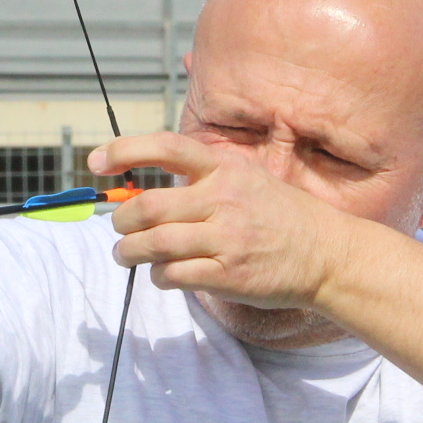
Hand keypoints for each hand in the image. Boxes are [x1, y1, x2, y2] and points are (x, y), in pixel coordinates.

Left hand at [91, 133, 358, 310]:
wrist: (326, 252)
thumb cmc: (277, 214)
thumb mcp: (245, 177)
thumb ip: (200, 177)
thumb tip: (143, 190)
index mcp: (224, 167)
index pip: (165, 147)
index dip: (123, 152)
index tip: (96, 164)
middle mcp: (223, 198)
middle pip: (147, 206)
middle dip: (121, 220)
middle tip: (120, 228)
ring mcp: (226, 238)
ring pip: (153, 244)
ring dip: (129, 252)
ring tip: (126, 254)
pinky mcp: (228, 274)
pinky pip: (173, 274)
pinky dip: (157, 276)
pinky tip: (163, 273)